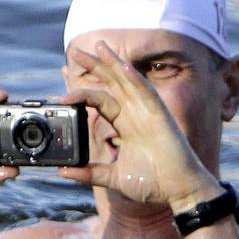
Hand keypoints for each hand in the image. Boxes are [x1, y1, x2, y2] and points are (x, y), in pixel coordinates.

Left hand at [58, 43, 221, 211]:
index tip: (62, 97)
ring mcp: (148, 114)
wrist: (177, 192)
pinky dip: (134, 79)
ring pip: (127, 82)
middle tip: (77, 51)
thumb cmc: (151, 184)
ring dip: (113, 63)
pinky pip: (146, 94)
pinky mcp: (160, 118)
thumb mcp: (112, 177)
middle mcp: (135, 115)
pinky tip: (123, 67)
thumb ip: (89, 173)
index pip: (101, 101)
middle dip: (95, 66)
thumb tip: (63, 171)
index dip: (82, 94)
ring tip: (99, 46)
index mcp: (125, 125)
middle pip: (112, 84)